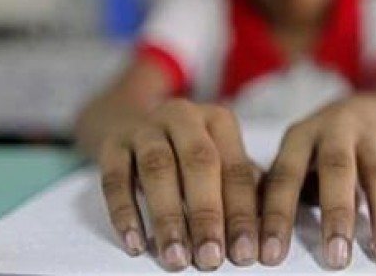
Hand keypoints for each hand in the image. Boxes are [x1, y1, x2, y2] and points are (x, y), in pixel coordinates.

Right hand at [97, 99, 258, 270]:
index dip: (242, 213)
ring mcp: (145, 128)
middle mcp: (183, 117)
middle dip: (206, 214)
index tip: (246, 253)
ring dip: (168, 217)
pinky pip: (115, 178)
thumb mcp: (221, 163)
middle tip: (210, 258)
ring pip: (157, 168)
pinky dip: (125, 213)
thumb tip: (262, 236)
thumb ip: (242, 192)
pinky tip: (136, 244)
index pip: (235, 169)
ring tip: (176, 257)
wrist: (137, 128)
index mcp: (218, 121)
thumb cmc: (191, 157)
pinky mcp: (113, 145)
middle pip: (199, 162)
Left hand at [259, 97, 375, 268]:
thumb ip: (277, 186)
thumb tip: (250, 228)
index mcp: (300, 136)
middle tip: (336, 257)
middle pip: (337, 169)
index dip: (277, 214)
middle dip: (337, 214)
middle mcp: (335, 133)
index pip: (285, 175)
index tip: (271, 253)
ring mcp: (370, 140)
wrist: (363, 108)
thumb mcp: (292, 155)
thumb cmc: (316, 146)